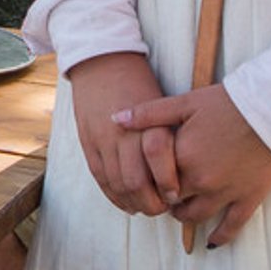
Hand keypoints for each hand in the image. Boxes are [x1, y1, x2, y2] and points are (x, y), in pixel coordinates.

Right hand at [65, 52, 171, 216]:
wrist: (101, 61)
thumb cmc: (138, 83)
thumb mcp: (161, 106)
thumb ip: (168, 138)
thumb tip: (182, 173)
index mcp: (147, 125)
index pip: (159, 169)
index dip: (168, 189)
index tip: (177, 197)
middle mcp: (124, 135)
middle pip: (136, 183)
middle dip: (151, 203)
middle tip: (162, 208)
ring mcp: (102, 139)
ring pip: (116, 184)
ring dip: (132, 202)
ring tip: (145, 207)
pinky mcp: (87, 141)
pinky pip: (100, 177)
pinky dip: (112, 194)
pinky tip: (125, 202)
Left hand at [116, 84, 270, 246]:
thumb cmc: (227, 103)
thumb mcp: (184, 103)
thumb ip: (148, 114)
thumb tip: (114, 119)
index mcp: (181, 157)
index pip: (151, 178)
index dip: (144, 179)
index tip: (143, 177)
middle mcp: (201, 180)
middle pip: (171, 200)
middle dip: (163, 198)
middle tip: (158, 194)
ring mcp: (226, 193)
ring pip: (196, 216)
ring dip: (184, 215)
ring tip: (179, 210)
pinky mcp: (249, 199)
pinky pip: (232, 226)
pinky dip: (220, 237)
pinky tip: (212, 243)